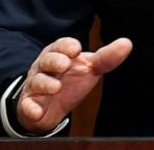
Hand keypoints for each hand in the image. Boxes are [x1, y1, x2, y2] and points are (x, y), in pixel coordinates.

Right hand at [17, 36, 132, 132]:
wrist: (51, 107)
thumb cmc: (71, 80)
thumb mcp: (90, 68)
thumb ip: (107, 57)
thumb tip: (127, 43)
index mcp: (59, 54)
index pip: (60, 45)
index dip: (67, 46)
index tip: (76, 49)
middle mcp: (45, 67)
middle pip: (47, 60)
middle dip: (55, 61)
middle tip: (65, 64)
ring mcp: (35, 85)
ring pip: (37, 81)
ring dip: (45, 83)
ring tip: (56, 87)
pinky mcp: (29, 104)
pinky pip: (26, 105)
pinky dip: (30, 108)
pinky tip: (36, 110)